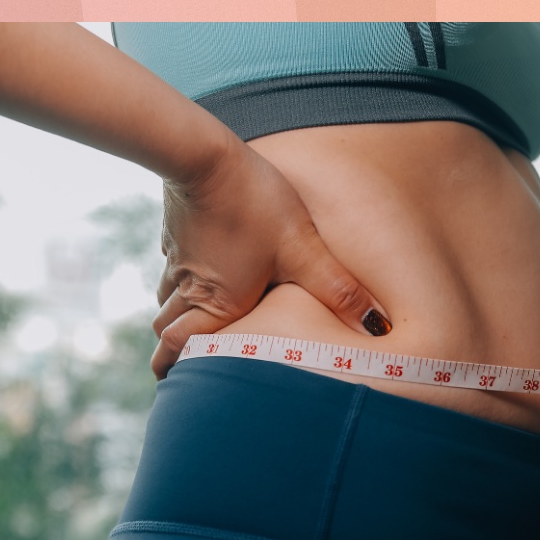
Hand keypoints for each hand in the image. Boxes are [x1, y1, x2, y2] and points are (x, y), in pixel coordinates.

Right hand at [149, 134, 391, 378]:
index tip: (169, 384)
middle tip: (171, 363)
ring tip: (181, 322)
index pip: (181, 346)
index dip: (170, 366)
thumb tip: (374, 326)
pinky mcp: (176, 229)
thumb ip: (337, 290)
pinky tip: (192, 265)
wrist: (205, 155)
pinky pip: (171, 261)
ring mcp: (179, 256)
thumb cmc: (255, 205)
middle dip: (168, 347)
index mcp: (219, 302)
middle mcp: (192, 286)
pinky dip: (176, 275)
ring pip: (165, 295)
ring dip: (171, 312)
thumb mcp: (303, 250)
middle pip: (166, 326)